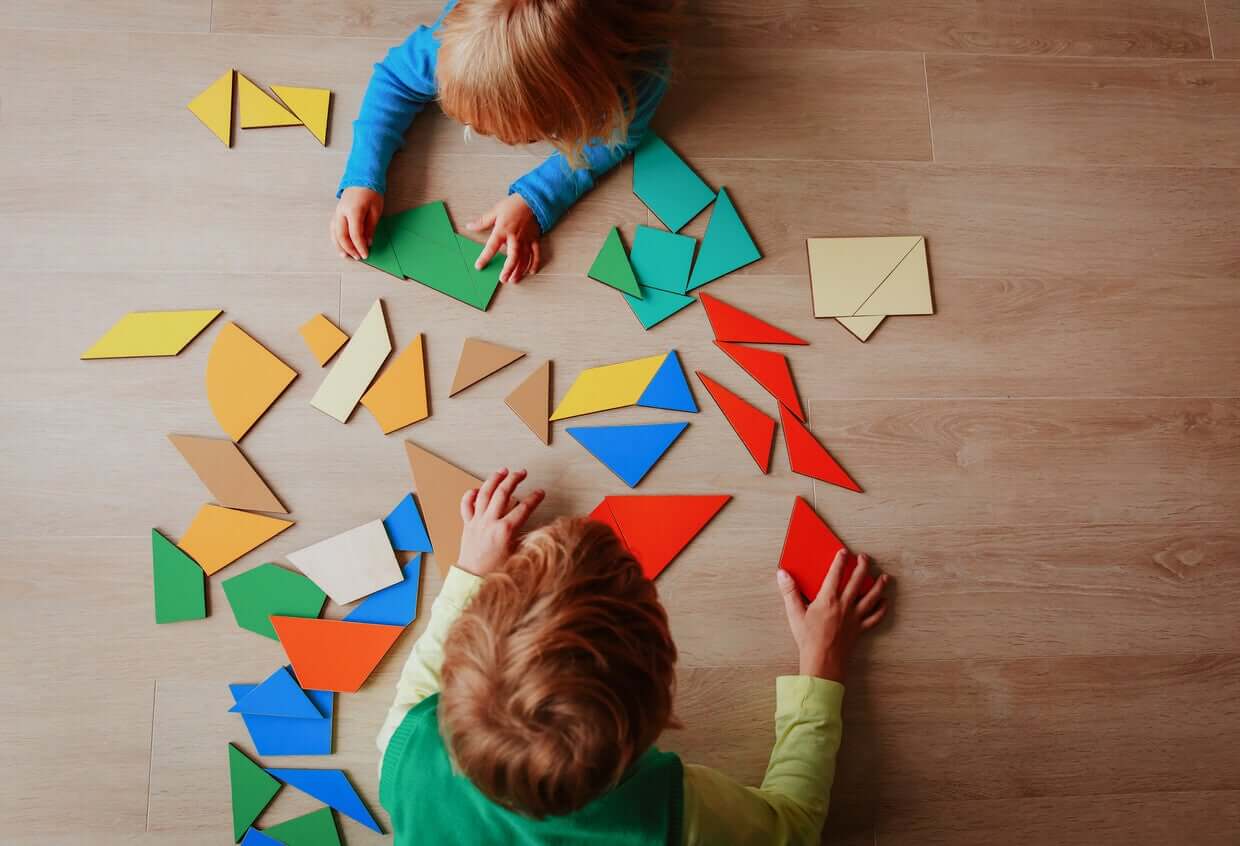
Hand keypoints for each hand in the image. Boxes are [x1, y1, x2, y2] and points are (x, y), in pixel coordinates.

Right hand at [331, 187, 382, 260]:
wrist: (361, 178)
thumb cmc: (371, 193)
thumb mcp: (375, 210)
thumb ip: (370, 227)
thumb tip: (368, 243)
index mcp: (353, 211)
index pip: (355, 234)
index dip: (360, 246)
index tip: (365, 255)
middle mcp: (342, 212)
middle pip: (341, 235)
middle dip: (349, 249)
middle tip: (357, 257)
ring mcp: (337, 212)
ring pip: (334, 233)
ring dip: (339, 246)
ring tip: (346, 256)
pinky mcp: (336, 213)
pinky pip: (333, 228)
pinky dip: (336, 238)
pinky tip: (340, 245)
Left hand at [456, 468, 545, 576]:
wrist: (472, 580)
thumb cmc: (496, 572)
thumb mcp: (519, 556)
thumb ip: (530, 540)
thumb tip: (546, 531)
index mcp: (504, 531)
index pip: (523, 508)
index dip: (534, 498)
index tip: (541, 492)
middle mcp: (489, 522)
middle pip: (503, 493)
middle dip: (514, 480)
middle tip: (522, 472)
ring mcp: (477, 522)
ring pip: (484, 494)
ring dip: (494, 479)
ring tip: (503, 471)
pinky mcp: (467, 525)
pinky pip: (466, 505)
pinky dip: (471, 494)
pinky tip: (478, 488)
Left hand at [465, 194, 541, 283]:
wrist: (532, 199)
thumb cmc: (513, 205)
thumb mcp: (495, 211)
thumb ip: (482, 221)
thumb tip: (470, 226)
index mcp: (503, 230)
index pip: (492, 246)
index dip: (485, 257)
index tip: (479, 266)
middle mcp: (515, 237)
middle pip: (512, 257)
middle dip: (508, 269)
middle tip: (503, 279)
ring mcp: (526, 240)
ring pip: (524, 259)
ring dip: (519, 270)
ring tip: (514, 280)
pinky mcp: (535, 239)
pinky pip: (535, 254)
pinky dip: (534, 263)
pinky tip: (530, 272)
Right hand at [778, 551, 888, 681]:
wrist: (823, 661)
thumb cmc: (808, 639)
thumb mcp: (794, 614)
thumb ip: (789, 592)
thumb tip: (782, 574)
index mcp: (828, 600)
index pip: (835, 574)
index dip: (840, 561)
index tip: (844, 552)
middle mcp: (845, 605)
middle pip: (857, 581)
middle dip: (862, 566)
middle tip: (865, 558)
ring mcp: (855, 617)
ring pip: (871, 597)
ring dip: (879, 585)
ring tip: (884, 577)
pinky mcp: (860, 629)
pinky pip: (875, 617)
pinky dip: (881, 609)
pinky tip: (884, 602)